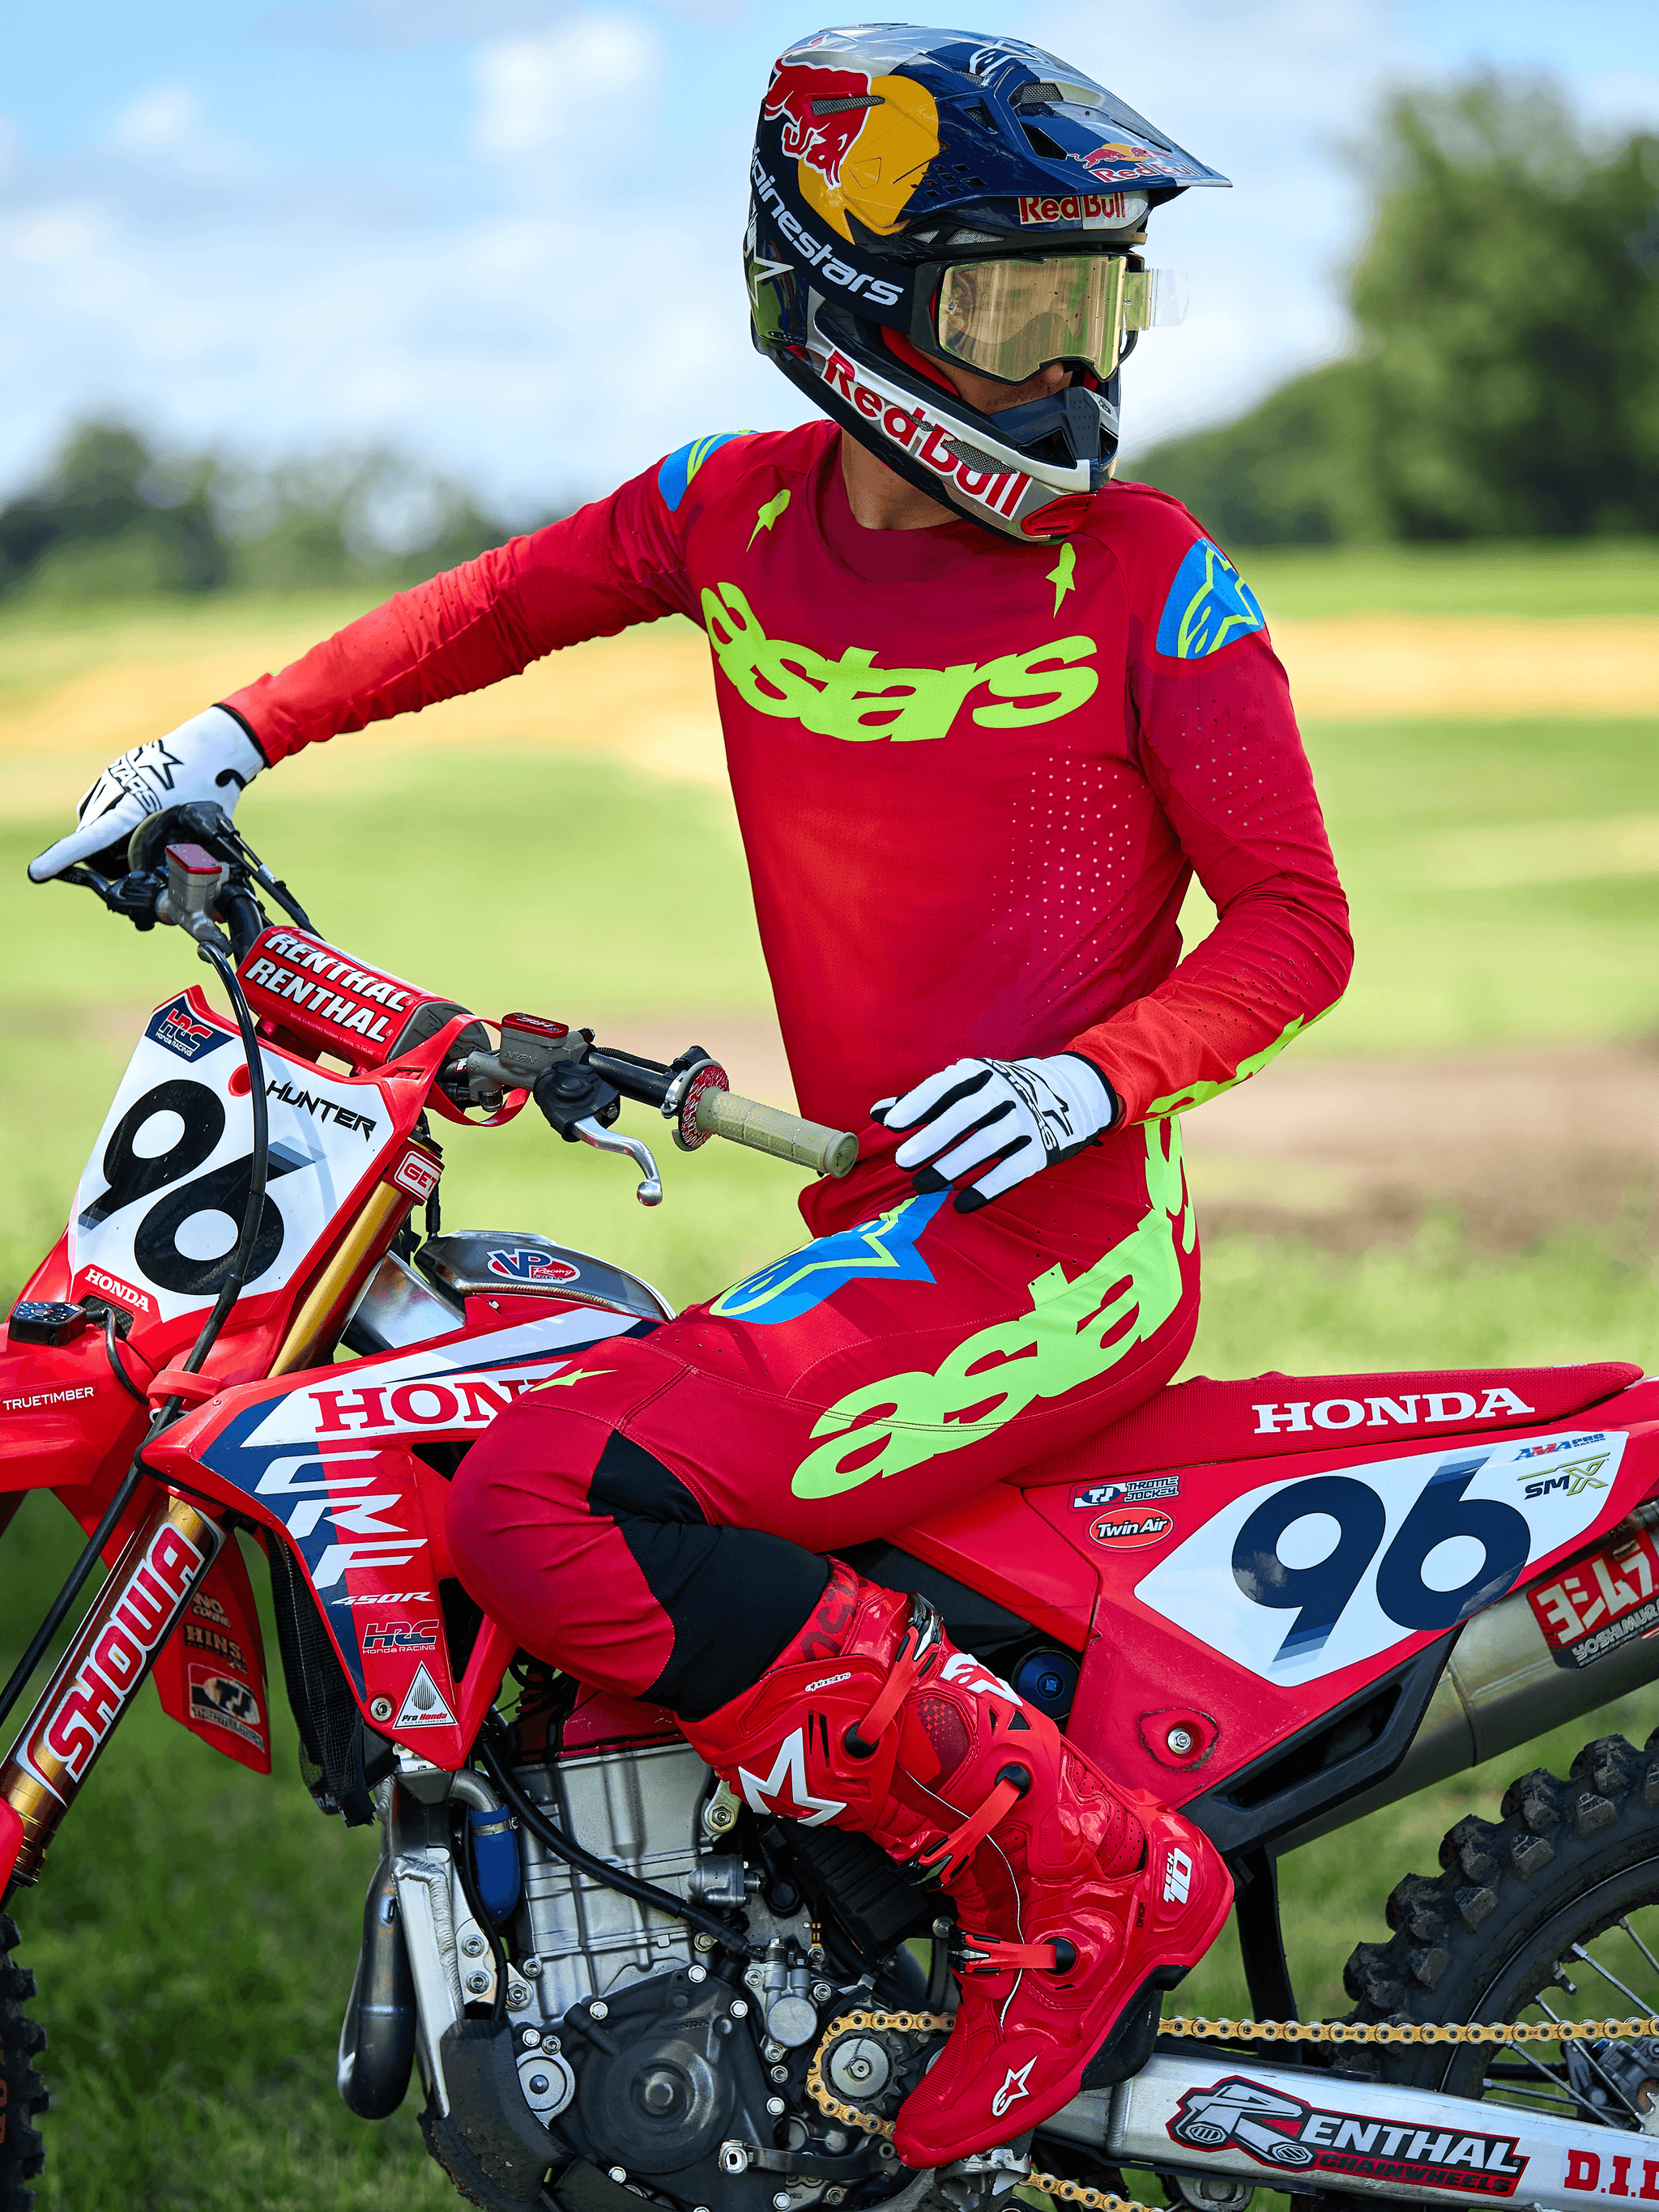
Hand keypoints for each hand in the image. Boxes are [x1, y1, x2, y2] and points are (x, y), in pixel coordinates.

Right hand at [27, 706, 266, 883]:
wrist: (215, 744)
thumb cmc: (211, 784)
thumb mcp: (201, 829)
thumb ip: (186, 858)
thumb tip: (191, 890)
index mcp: (136, 804)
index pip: (91, 838)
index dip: (64, 858)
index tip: (38, 872)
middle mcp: (118, 788)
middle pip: (91, 834)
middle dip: (100, 857)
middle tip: (127, 869)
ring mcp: (116, 776)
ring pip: (94, 818)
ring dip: (105, 838)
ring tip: (136, 844)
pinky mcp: (119, 771)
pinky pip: (101, 801)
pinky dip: (109, 818)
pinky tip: (132, 825)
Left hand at [872, 1053, 1118, 1211]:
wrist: (1071, 1092)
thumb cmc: (1000, 1091)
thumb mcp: (966, 1085)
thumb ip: (922, 1100)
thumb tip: (876, 1113)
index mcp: (980, 1074)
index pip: (946, 1087)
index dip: (918, 1104)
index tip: (892, 1124)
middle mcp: (1004, 1093)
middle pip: (965, 1115)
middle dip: (933, 1138)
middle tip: (903, 1162)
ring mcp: (1025, 1120)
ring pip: (986, 1144)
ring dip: (953, 1166)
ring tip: (921, 1186)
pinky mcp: (1043, 1148)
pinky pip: (1013, 1170)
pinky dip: (987, 1188)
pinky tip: (961, 1205)